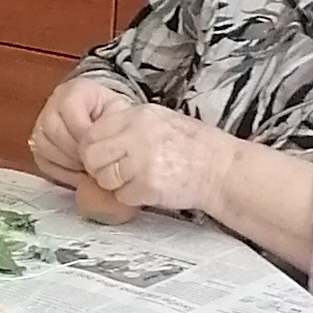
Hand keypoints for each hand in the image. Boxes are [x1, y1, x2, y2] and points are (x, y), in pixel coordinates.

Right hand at [30, 70, 129, 185]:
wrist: (105, 122)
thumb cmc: (112, 117)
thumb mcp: (119, 112)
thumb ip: (113, 122)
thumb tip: (104, 146)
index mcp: (74, 90)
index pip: (68, 107)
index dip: (84, 130)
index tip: (100, 145)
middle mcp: (52, 104)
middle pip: (52, 128)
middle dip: (75, 149)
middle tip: (93, 160)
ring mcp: (41, 125)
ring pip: (44, 146)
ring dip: (68, 162)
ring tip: (87, 167)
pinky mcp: (37, 146)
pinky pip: (43, 161)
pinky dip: (62, 171)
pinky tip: (79, 172)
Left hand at [75, 94, 229, 220]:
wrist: (221, 169)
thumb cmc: (191, 147)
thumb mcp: (158, 121)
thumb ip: (126, 127)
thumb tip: (92, 141)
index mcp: (137, 115)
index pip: (91, 133)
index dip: (93, 149)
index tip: (105, 157)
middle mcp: (137, 135)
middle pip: (91, 156)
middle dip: (98, 169)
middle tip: (116, 174)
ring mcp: (142, 160)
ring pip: (104, 178)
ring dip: (116, 185)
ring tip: (137, 180)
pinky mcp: (148, 185)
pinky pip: (122, 196)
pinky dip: (132, 198)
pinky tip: (149, 189)